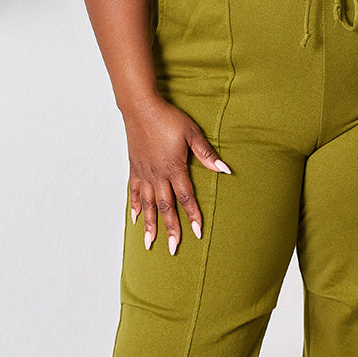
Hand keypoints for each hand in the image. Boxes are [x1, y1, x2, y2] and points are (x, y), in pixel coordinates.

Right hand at [125, 95, 229, 254]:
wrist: (141, 107)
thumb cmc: (168, 118)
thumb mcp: (192, 134)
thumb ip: (206, 154)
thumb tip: (224, 169)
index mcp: (174, 168)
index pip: (186, 197)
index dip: (193, 215)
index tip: (198, 232)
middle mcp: (158, 175)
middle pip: (166, 207)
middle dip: (170, 229)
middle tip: (173, 248)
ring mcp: (144, 173)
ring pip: (147, 204)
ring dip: (150, 225)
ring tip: (149, 243)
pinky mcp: (134, 168)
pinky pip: (133, 192)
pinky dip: (134, 206)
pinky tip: (135, 219)